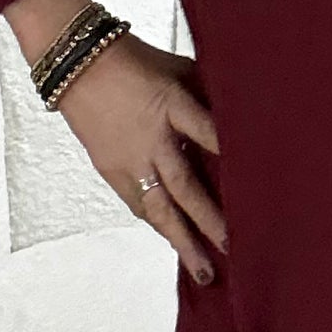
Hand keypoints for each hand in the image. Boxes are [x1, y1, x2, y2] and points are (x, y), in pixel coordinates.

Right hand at [55, 33, 228, 284]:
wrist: (76, 66)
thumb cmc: (136, 62)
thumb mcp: (178, 69)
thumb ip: (207, 95)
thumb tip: (242, 117)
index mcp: (171, 104)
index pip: (205, 131)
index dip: (228, 153)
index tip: (255, 180)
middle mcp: (150, 138)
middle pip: (183, 185)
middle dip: (208, 219)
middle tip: (232, 248)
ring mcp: (129, 160)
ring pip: (157, 208)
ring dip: (182, 240)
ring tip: (204, 269)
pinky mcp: (111, 171)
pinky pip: (138, 205)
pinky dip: (159, 225)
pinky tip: (177, 244)